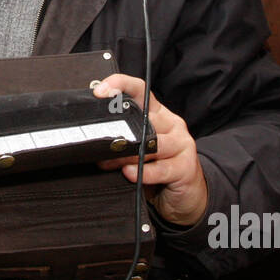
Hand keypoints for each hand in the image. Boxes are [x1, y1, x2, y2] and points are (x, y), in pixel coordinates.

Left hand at [93, 73, 208, 225]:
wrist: (186, 194)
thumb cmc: (157, 168)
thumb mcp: (138, 148)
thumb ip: (122, 140)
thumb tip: (92, 139)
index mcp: (157, 114)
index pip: (140, 90)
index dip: (120, 85)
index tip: (100, 91)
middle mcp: (171, 124)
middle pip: (143, 119)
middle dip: (117, 132)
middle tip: (97, 144)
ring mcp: (181, 143)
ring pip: (152, 143)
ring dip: (126, 154)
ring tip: (108, 163)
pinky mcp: (187, 167)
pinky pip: (163, 168)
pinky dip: (144, 172)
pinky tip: (130, 173)